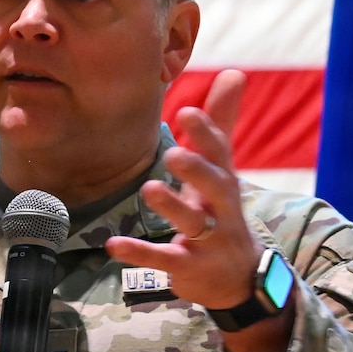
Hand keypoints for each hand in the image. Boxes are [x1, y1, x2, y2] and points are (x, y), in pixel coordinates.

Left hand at [106, 69, 293, 351]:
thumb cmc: (221, 212)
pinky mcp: (188, 268)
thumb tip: (234, 71)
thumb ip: (223, 123)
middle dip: (197, 170)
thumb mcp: (223, 170)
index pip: (221, 155)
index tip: (187, 111)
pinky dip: (140, 253)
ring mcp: (208, 242)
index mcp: (224, 183)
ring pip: (192, 224)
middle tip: (173, 152)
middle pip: (216, 188)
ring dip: (172, 206)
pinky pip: (165, 259)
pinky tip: (113, 244)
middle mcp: (221, 211)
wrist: (239, 280)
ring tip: (148, 189)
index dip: (207, 134)